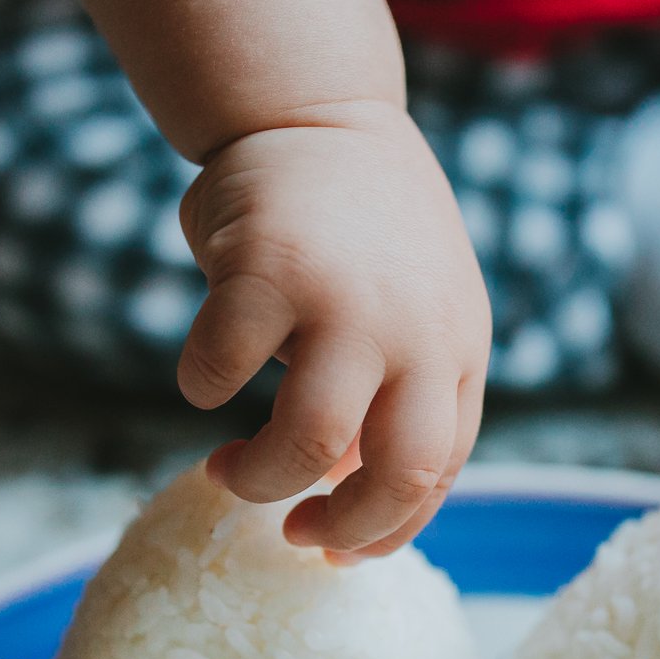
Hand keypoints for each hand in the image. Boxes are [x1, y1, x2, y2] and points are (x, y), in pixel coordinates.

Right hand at [177, 102, 490, 558]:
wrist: (315, 111)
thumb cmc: (356, 236)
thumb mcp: (407, 316)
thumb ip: (391, 398)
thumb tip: (345, 495)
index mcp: (458, 349)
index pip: (438, 472)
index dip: (382, 529)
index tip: (327, 546)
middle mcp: (419, 330)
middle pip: (401, 475)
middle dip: (338, 528)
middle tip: (287, 529)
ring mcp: (348, 299)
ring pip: (310, 443)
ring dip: (258, 477)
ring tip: (227, 467)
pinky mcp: (270, 269)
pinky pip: (222, 370)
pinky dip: (201, 386)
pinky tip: (203, 374)